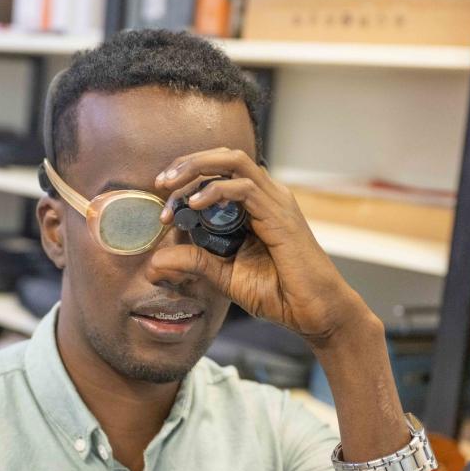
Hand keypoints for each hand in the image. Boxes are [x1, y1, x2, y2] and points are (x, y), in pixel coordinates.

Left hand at [153, 148, 372, 345]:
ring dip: (196, 170)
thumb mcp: (223, 275)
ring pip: (232, 161)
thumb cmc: (278, 293)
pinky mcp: (280, 215)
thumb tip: (155, 261)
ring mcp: (275, 201)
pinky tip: (194, 206)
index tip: (162, 201)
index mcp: (254, 204)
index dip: (186, 178)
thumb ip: (194, 261)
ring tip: (171, 189)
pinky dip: (215, 191)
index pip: (218, 171)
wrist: (315, 313)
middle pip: (223, 157)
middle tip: (160, 183)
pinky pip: (244, 189)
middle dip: (186, 164)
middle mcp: (266, 195)